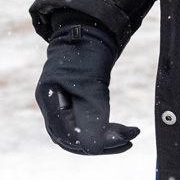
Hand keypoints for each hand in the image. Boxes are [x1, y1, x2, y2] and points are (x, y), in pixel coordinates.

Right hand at [36, 22, 138, 154]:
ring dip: (106, 139)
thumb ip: (92, 116)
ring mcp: (60, 105)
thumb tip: (95, 148)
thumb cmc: (86, 53)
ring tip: (131, 134)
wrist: (87, 31)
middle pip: (72, 139)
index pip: (66, 135)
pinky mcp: (73, 104)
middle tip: (128, 140)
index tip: (119, 139)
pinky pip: (86, 126)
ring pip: (81, 135)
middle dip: (102, 143)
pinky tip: (122, 129)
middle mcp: (51, 106)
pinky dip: (104, 130)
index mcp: (49, 99)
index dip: (92, 143)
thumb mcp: (91, 85)